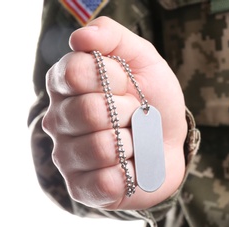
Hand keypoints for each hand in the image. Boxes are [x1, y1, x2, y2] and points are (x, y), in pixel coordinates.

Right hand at [42, 16, 186, 209]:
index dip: (113, 78)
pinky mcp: (81, 188)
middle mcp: (58, 120)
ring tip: (134, 142)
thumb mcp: (143, 61)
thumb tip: (80, 37)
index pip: (76, 72)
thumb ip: (113, 38)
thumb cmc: (153, 102)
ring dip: (134, 144)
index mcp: (67, 85)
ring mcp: (67, 156)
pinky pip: (105, 182)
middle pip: (89, 111)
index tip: (127, 84)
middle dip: (129, 112)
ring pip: (102, 147)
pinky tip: (130, 167)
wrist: (169, 143)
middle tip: (136, 116)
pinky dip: (130, 173)